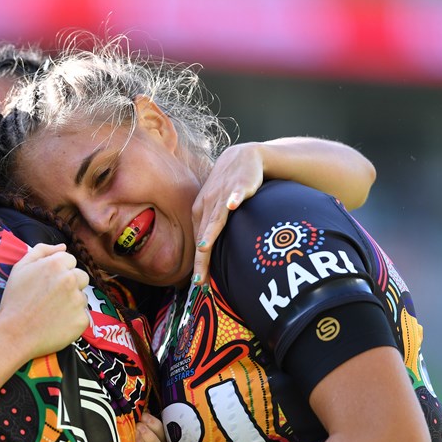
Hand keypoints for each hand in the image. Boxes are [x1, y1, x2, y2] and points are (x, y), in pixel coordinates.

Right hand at [0, 243, 90, 358]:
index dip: (58, 272)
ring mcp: (78, 300)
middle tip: (51, 298)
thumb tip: (63, 246)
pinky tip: (57, 323)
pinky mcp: (82, 320)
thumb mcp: (20, 268)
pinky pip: (82, 316)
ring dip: (72, 302)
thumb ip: (42, 250)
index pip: (70, 260)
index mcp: (57, 264)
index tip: (47, 284)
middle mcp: (71, 279)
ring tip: (52, 312)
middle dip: (70, 284)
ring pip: (82, 296)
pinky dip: (72, 320)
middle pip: (81, 276)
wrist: (14, 334)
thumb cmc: (14, 301)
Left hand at [191, 142, 263, 284]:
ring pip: (217, 216)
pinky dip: (235, 198)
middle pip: (205, 235)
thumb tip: (208, 258)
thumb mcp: (216, 210)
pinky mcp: (240, 184)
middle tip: (199, 278)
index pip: (199, 243)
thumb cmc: (227, 189)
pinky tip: (234, 204)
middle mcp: (208, 204)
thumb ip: (212, 231)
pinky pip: (237, 192)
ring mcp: (223, 194)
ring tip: (204, 247)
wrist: (242, 157)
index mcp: (200, 213)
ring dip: (211, 231)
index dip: (200, 265)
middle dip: (202, 258)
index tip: (199, 285)